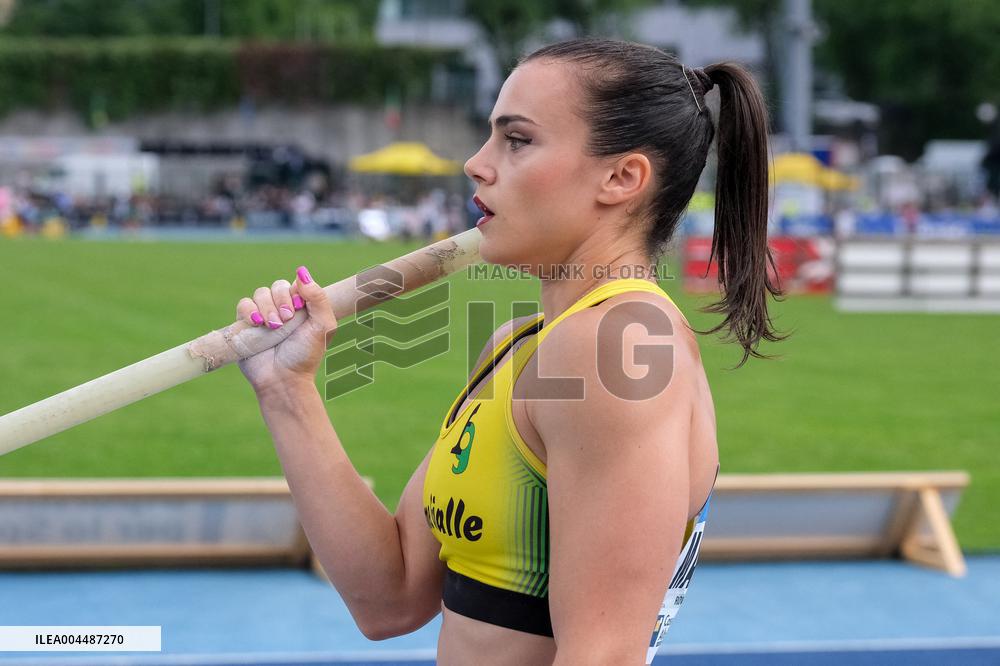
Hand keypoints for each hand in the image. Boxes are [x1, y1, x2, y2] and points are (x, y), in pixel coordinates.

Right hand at [235, 265, 337, 395]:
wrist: (283, 379)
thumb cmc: (305, 355)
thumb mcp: (323, 326)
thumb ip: (318, 298)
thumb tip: (302, 271)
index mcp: (302, 307)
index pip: (296, 284)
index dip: (296, 292)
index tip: (299, 309)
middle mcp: (282, 308)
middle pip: (277, 286)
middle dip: (281, 300)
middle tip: (286, 320)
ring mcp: (263, 315)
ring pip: (260, 293)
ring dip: (267, 307)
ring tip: (273, 327)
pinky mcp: (245, 324)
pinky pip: (243, 304)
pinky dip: (249, 310)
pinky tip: (256, 323)